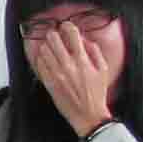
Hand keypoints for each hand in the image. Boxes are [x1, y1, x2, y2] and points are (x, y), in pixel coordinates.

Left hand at [25, 23, 117, 139]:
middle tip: (54, 35)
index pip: (72, 34)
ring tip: (50, 47)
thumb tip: (84, 39)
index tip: (66, 27)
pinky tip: (46, 59)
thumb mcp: (102, 70)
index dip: (67, 26)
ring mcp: (57, 74)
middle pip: (53, 39)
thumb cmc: (96, 93)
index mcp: (83, 60)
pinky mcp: (49, 83)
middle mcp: (68, 66)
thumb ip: (94, 51)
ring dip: (46, 46)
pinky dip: (41, 59)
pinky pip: (40, 65)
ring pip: (44, 50)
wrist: (88, 115)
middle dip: (53, 34)